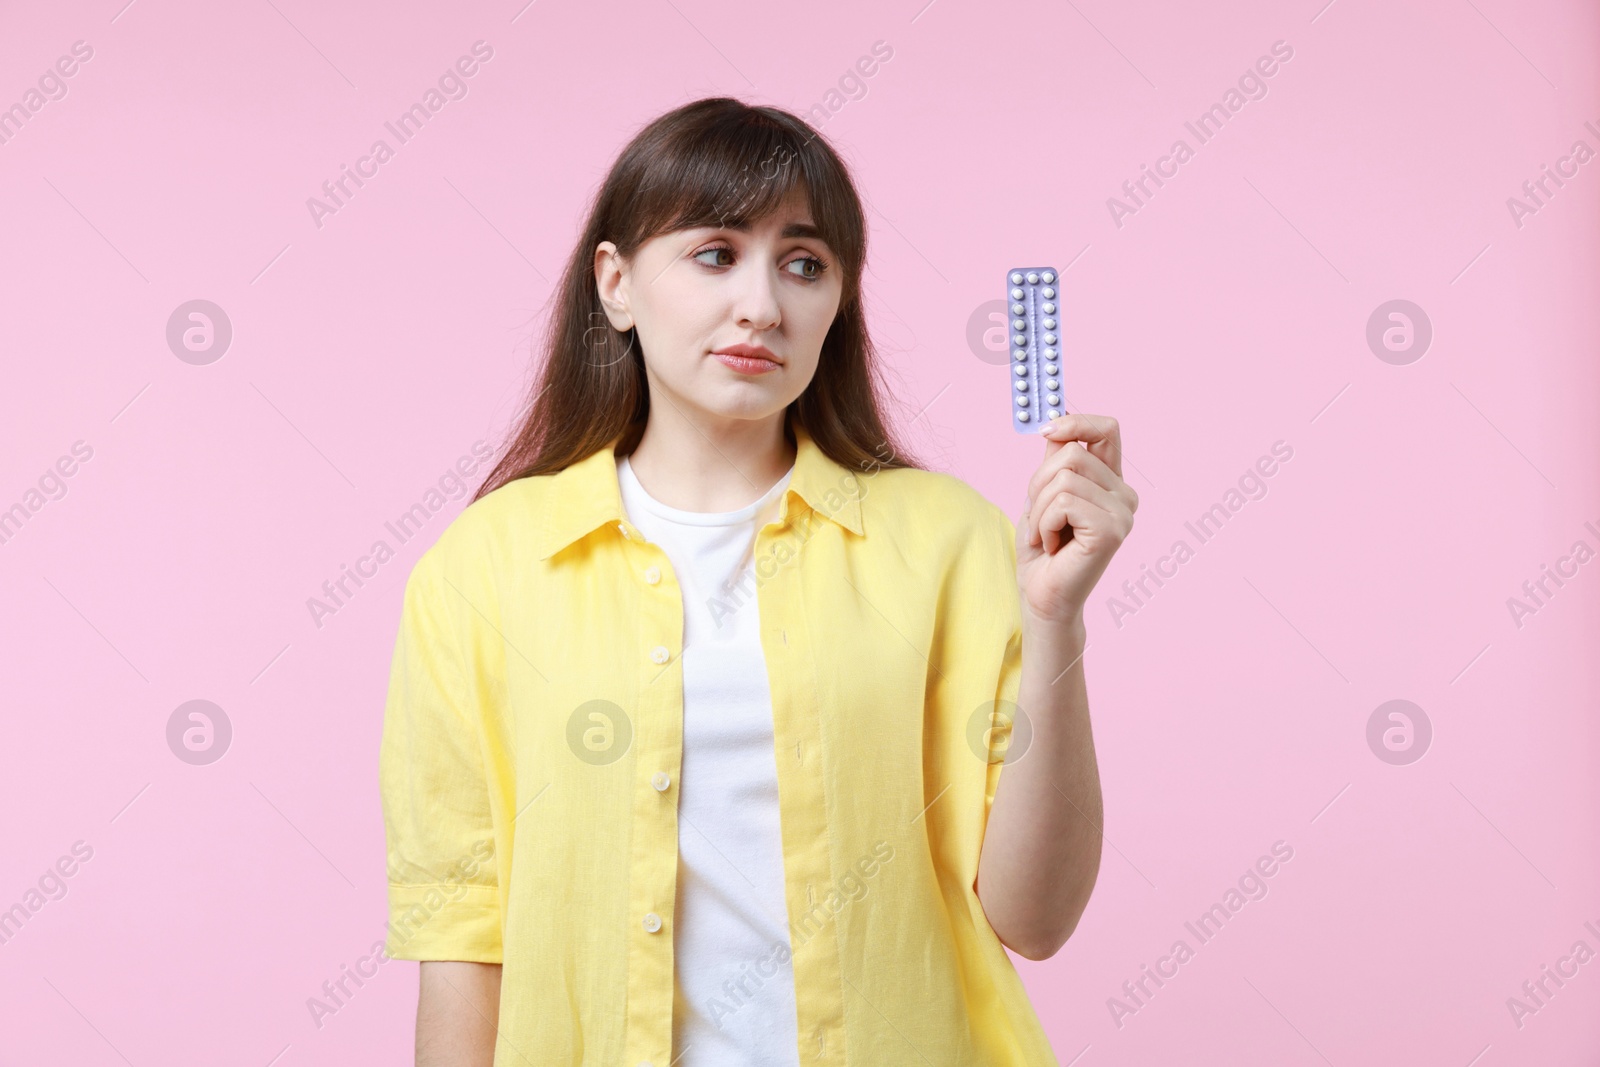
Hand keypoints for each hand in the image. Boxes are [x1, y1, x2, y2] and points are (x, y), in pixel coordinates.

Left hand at [1016, 413, 1137, 626]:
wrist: (1042, 597)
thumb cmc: (1043, 549)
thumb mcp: (1043, 494)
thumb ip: (1056, 460)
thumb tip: (1056, 423)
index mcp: (1112, 482)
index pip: (1107, 429)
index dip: (1076, 422)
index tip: (1046, 431)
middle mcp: (1125, 495)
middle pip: (1072, 453)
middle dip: (1039, 484)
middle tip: (1040, 519)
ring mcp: (1123, 513)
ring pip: (1064, 478)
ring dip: (1039, 509)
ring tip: (1046, 535)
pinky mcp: (1112, 530)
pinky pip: (1063, 502)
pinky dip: (1044, 523)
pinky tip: (1053, 546)